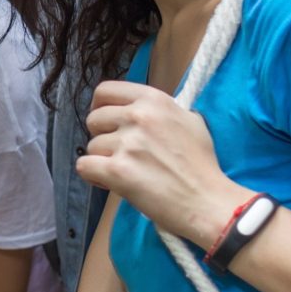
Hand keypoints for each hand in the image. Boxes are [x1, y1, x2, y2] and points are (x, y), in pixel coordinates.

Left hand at [75, 79, 247, 247]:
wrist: (206, 200)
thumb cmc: (201, 164)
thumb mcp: (189, 120)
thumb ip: (159, 111)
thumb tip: (138, 108)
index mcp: (154, 100)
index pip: (105, 91)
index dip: (100, 107)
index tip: (107, 122)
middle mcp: (138, 116)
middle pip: (94, 120)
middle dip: (103, 137)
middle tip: (121, 153)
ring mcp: (127, 143)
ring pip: (91, 146)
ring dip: (103, 160)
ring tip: (126, 172)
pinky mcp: (117, 170)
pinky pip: (84, 166)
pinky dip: (94, 176)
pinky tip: (111, 182)